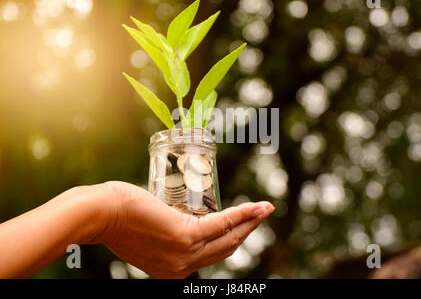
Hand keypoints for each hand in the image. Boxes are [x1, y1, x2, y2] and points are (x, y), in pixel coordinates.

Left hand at [96, 182, 273, 278]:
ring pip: (227, 238)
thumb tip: (169, 218)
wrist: (100, 213)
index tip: (244, 225)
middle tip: (261, 214)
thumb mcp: (145, 233)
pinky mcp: (185, 236)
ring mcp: (184, 254)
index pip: (210, 255)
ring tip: (264, 208)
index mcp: (173, 270)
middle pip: (225, 248)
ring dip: (250, 222)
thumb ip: (160, 233)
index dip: (231, 239)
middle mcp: (181, 268)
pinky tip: (257, 207)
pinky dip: (242, 215)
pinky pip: (222, 225)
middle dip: (247, 231)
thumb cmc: (117, 216)